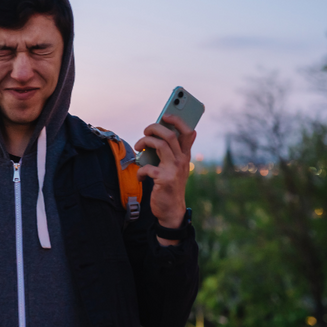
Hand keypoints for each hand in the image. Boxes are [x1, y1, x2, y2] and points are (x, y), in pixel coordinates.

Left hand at [134, 114, 195, 244]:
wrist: (171, 211)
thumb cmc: (169, 186)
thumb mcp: (174, 168)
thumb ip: (171, 153)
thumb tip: (160, 136)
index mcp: (185, 156)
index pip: (188, 132)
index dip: (178, 121)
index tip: (166, 115)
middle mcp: (182, 160)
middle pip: (171, 134)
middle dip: (155, 127)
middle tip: (145, 131)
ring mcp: (174, 169)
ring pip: (160, 144)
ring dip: (145, 141)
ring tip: (138, 147)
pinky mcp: (164, 179)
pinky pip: (148, 167)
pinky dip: (140, 170)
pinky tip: (140, 176)